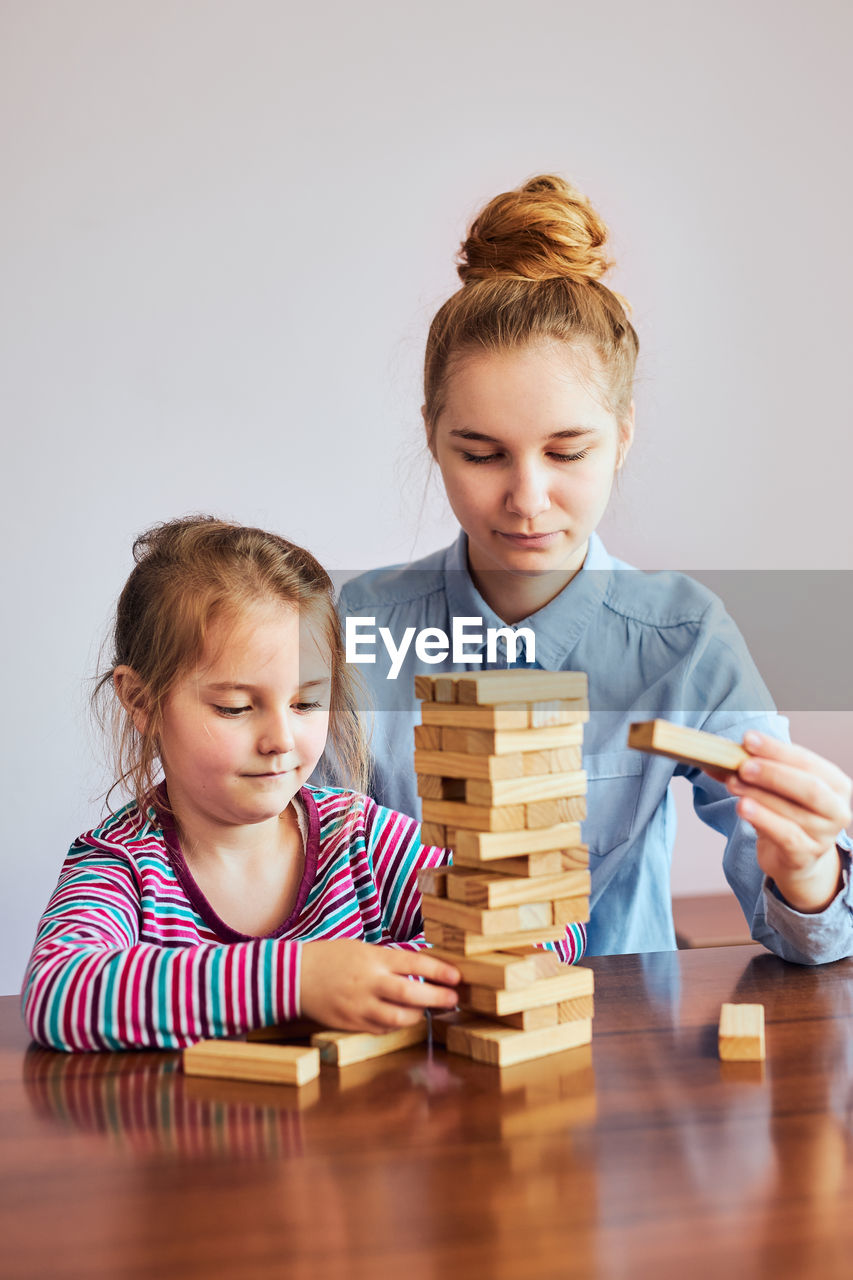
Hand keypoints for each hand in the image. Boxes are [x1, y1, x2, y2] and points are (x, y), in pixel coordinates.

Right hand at [299, 939, 459, 1033]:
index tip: (457, 977)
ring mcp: (359, 1006)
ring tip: (426, 1011)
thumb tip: (420, 971)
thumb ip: (388, 961)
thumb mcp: (361, 948)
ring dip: (418, 1016)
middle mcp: (368, 982)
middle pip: (411, 994)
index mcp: (372, 958)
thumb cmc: (330, 957)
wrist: (292, 976)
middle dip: (437, 998)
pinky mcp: (350, 1023)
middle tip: (453, 999)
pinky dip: (395, 1025)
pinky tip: (401, 1018)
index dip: (439, 971)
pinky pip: (381, 1029)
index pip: (414, 964)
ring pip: (399, 1018)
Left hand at [721, 731, 851, 912]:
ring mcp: (824, 836)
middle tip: (743, 766)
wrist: (795, 857)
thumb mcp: (776, 789)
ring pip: (792, 811)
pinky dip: (763, 819)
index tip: (748, 740)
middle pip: (809, 787)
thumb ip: (754, 771)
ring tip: (732, 784)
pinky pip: (785, 836)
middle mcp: (836, 809)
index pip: (807, 762)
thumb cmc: (787, 814)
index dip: (777, 750)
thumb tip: (719, 756)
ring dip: (758, 794)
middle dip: (773, 773)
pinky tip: (743, 807)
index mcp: (835, 784)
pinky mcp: (805, 856)